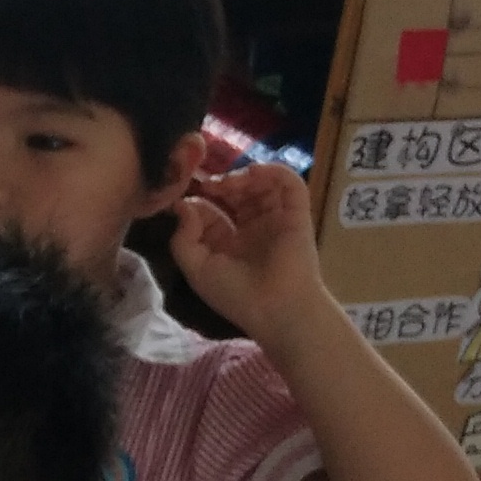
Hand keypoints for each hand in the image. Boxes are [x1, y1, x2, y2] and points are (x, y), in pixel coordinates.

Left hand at [167, 155, 324, 333]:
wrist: (277, 308)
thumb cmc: (235, 293)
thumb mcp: (197, 268)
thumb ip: (184, 238)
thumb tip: (182, 205)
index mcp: (230, 243)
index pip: (214, 211)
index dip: (200, 200)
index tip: (187, 196)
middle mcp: (254, 229)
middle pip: (238, 194)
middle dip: (221, 185)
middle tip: (209, 184)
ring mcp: (277, 220)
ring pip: (263, 185)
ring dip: (244, 176)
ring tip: (229, 182)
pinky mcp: (298, 214)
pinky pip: (291, 185)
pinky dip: (274, 172)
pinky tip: (253, 173)